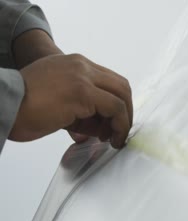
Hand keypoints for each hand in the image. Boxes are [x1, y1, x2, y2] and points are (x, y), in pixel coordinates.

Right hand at [9, 54, 132, 148]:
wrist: (1, 105)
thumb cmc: (23, 107)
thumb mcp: (59, 104)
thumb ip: (81, 112)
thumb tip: (98, 130)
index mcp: (75, 64)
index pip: (109, 81)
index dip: (117, 103)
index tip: (113, 123)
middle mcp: (81, 66)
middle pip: (121, 86)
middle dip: (126, 111)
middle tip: (120, 132)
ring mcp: (83, 77)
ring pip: (121, 96)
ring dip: (123, 120)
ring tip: (115, 139)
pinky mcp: (82, 92)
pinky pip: (114, 108)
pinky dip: (119, 125)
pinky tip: (112, 139)